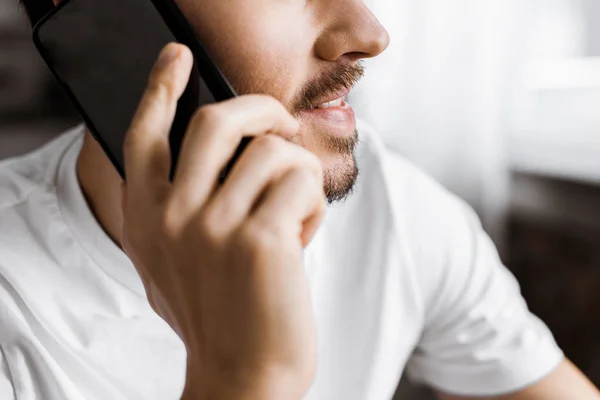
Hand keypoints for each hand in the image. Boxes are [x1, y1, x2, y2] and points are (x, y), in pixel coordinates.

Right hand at [121, 43, 324, 398]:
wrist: (243, 375)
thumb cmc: (219, 314)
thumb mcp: (174, 260)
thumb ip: (179, 207)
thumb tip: (221, 153)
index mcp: (146, 217)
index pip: (144, 132)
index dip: (161, 86)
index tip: (178, 57)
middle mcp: (172, 215)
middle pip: (218, 120)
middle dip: (262, 109)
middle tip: (282, 123)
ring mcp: (213, 226)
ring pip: (275, 151)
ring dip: (296, 178)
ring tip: (291, 218)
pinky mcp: (261, 239)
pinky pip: (301, 182)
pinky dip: (312, 205)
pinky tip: (301, 238)